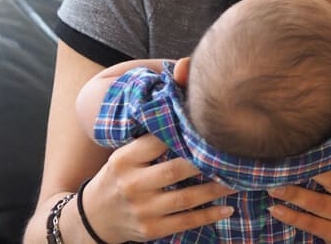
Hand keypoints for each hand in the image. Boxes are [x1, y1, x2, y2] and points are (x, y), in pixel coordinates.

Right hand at [82, 134, 234, 241]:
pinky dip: (208, 216)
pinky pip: (185, 222)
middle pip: (175, 170)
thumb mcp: (124, 155)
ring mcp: (142, 209)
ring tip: (238, 180)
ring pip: (185, 198)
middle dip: (206, 162)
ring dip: (215, 189)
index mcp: (124, 160)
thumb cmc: (119, 177)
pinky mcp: (150, 229)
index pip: (157, 141)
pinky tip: (228, 208)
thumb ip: (150, 138)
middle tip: (232, 154)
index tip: (210, 127)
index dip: (184, 134)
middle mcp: (132, 185)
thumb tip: (184, 102)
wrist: (93, 217)